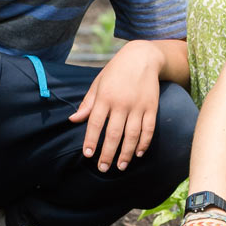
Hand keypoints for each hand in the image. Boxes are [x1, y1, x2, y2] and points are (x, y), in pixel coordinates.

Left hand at [70, 41, 163, 171]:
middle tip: (103, 168)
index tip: (88, 154)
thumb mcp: (98, 83)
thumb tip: (73, 120)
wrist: (142, 57)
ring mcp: (138, 105)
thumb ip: (87, 103)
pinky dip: (144, 143)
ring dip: (126, 153)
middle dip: (108, 153)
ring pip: (132, 135)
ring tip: (121, 166)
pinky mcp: (152, 107)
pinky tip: (138, 153)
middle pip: (113, 133)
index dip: (91, 140)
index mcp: (105, 96)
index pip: (95, 123)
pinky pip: (148, 129)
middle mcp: (121, 102)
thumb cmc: (116, 71)